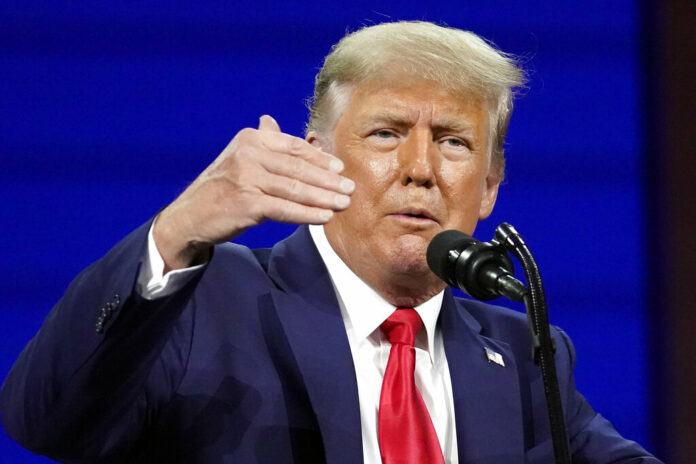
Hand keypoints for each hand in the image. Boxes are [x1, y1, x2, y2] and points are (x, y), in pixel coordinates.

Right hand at [153, 115, 353, 270]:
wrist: (190, 216)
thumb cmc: (221, 188)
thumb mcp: (238, 158)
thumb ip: (260, 142)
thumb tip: (271, 121)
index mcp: (250, 139)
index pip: (293, 147)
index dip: (319, 158)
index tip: (340, 168)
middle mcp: (248, 154)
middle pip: (298, 168)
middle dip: (328, 180)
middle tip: (350, 188)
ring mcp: (246, 178)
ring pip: (295, 188)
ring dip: (323, 197)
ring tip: (343, 203)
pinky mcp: (246, 202)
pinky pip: (284, 209)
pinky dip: (307, 213)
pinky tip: (324, 217)